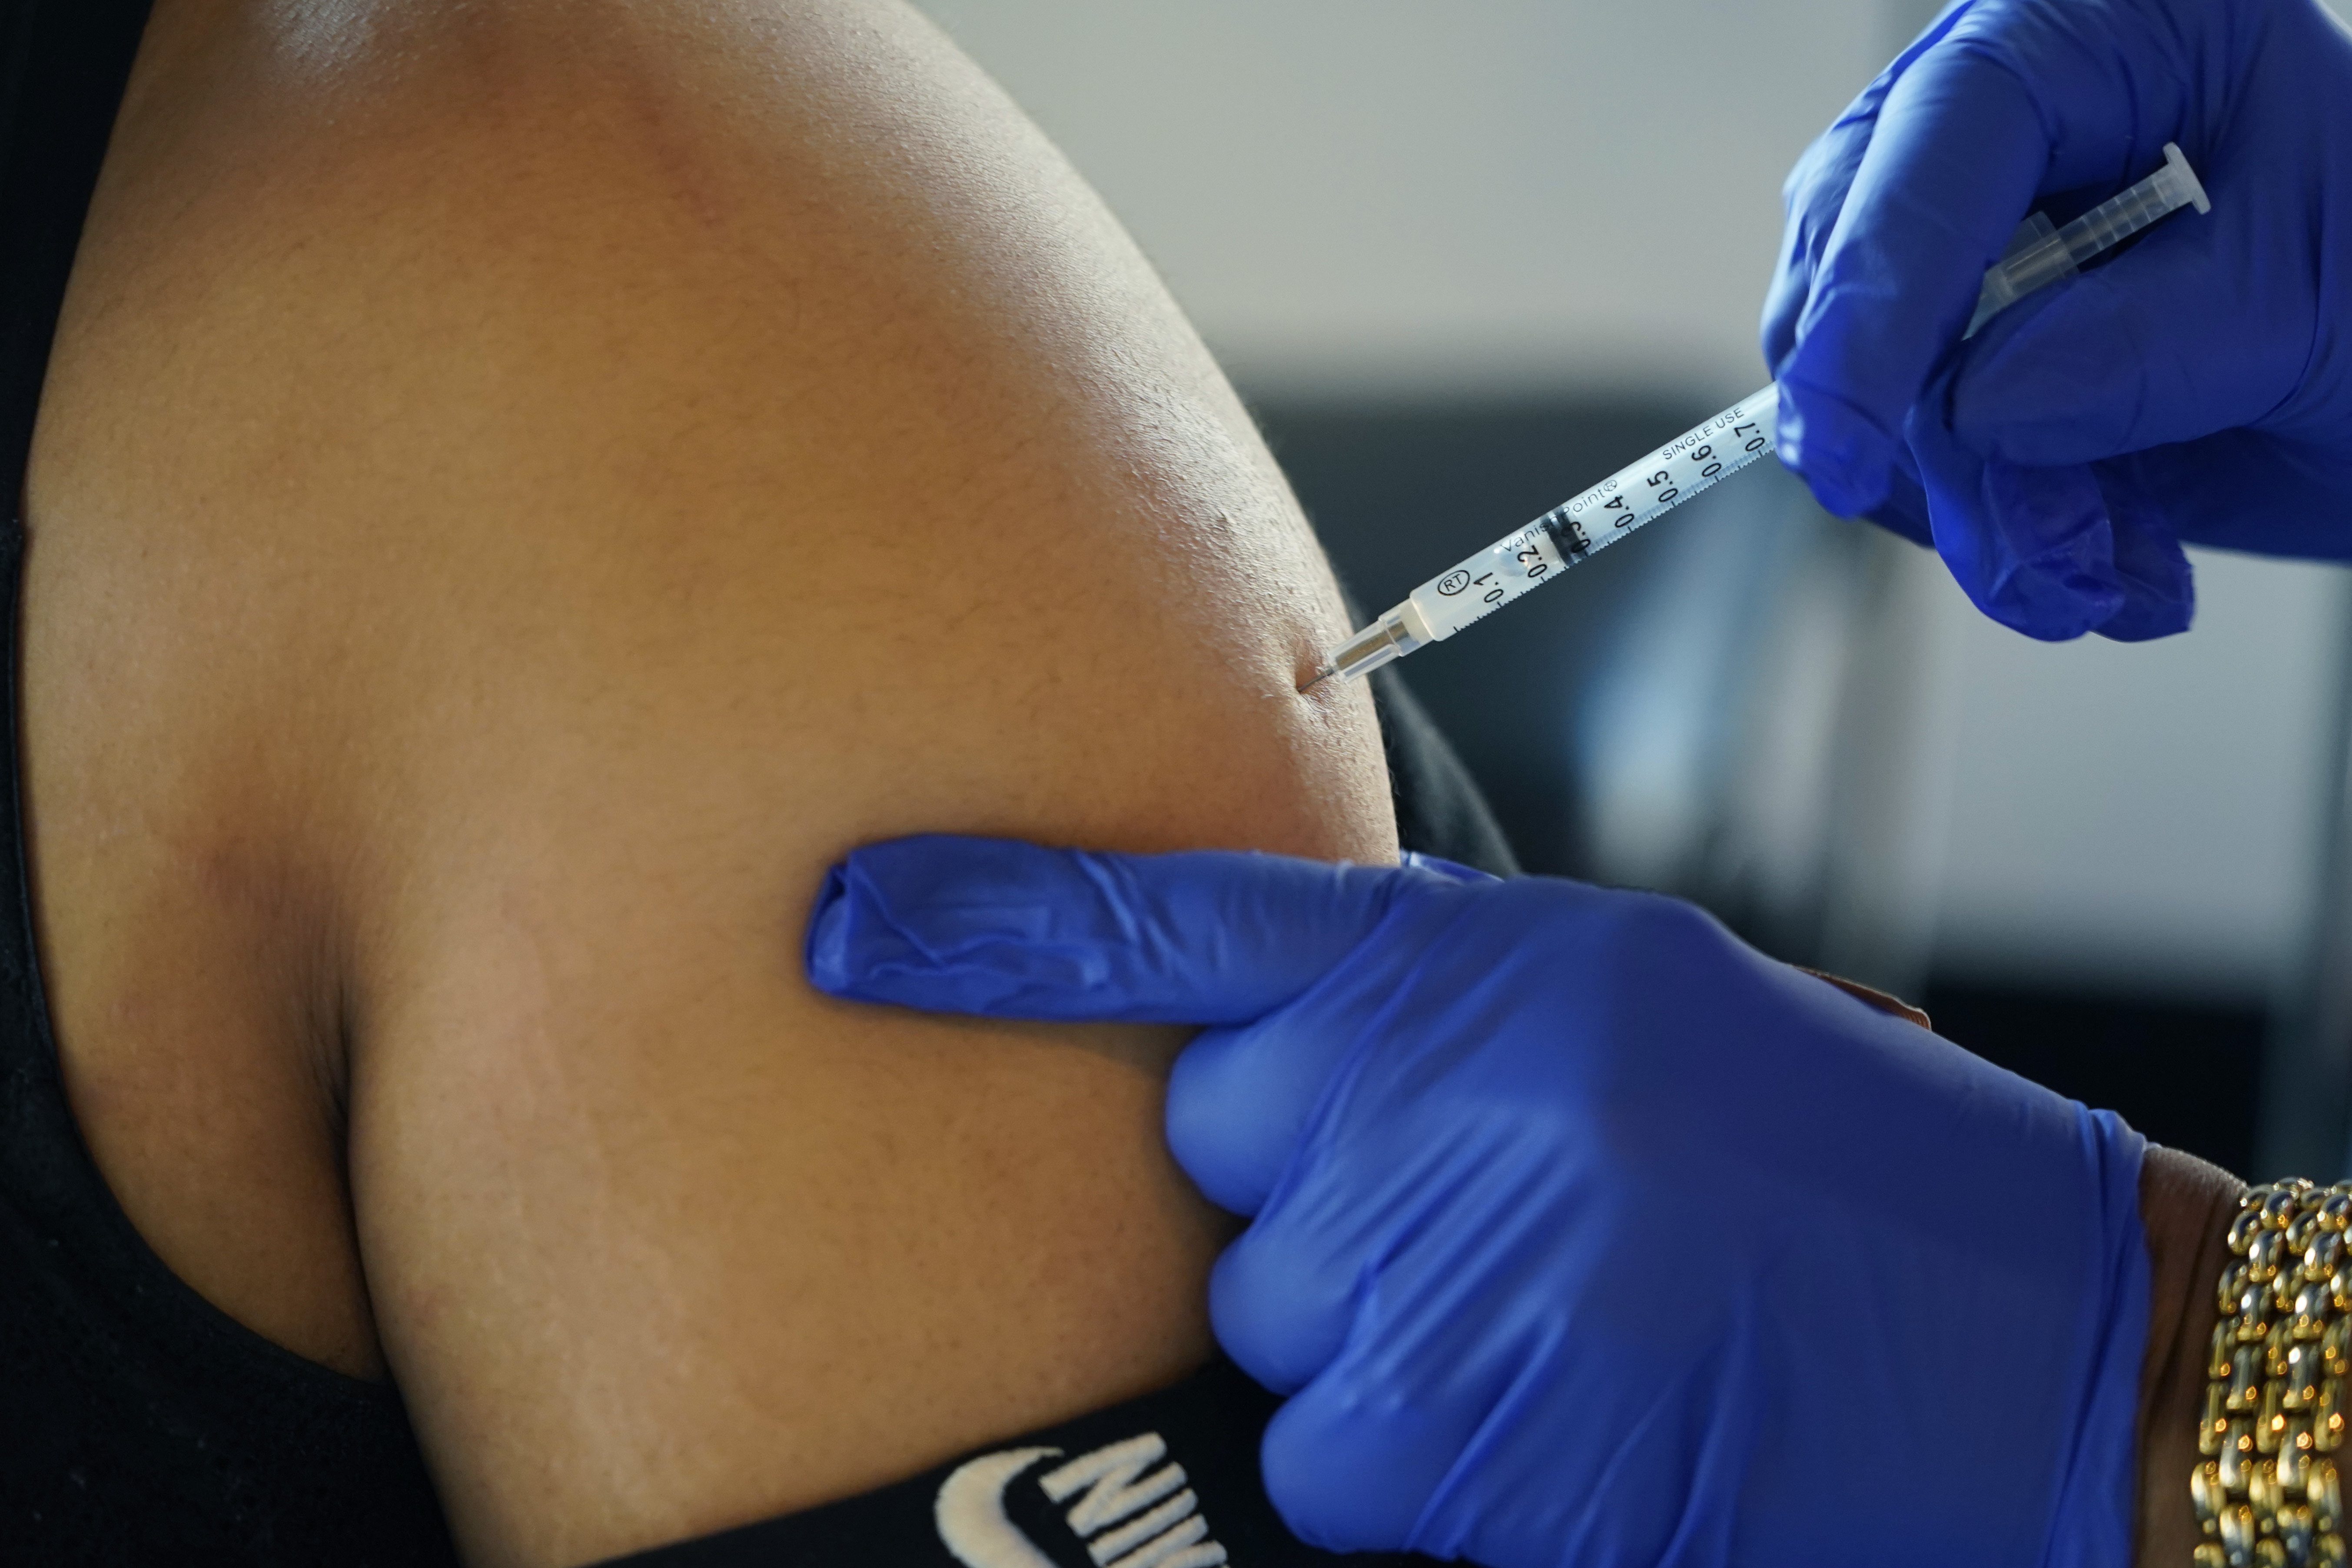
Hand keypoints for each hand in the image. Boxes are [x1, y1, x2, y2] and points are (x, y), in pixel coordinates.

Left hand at [807, 836, 2150, 1567]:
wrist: (2020, 1329)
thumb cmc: (1812, 1144)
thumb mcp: (1615, 1001)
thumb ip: (1417, 1012)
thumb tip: (1258, 1055)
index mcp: (1467, 976)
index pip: (1178, 932)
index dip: (995, 928)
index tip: (849, 921)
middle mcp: (1430, 1117)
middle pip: (1226, 1174)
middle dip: (1320, 1200)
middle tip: (1497, 1208)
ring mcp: (1445, 1301)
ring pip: (1281, 1338)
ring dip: (1384, 1346)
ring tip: (1565, 1322)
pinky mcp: (1473, 1471)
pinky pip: (1344, 1470)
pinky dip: (1431, 1462)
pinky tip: (1571, 1413)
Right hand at [1764, 0, 2351, 640]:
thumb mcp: (2311, 308)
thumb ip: (2141, 351)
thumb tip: (1976, 410)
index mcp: (2114, 35)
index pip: (1942, 138)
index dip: (1876, 295)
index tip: (1845, 447)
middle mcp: (2022, 127)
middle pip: (1862, 267)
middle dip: (1930, 439)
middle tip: (2020, 558)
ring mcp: (1985, 248)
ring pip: (1882, 390)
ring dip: (1986, 519)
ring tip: (2107, 574)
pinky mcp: (1975, 357)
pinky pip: (1923, 459)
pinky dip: (2008, 538)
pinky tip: (2112, 558)